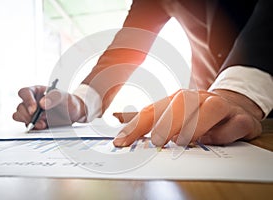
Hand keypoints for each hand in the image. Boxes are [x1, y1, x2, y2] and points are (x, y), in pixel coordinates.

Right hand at [12, 86, 85, 129]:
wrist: (75, 113)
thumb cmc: (68, 101)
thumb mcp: (65, 97)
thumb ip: (54, 97)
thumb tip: (42, 103)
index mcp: (37, 91)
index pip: (24, 92)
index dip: (27, 100)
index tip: (34, 109)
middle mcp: (32, 102)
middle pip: (20, 107)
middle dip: (27, 115)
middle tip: (38, 120)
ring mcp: (32, 113)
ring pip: (19, 116)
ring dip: (28, 122)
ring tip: (42, 124)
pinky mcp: (34, 123)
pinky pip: (28, 126)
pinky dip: (34, 128)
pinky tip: (44, 127)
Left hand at [113, 89, 262, 146]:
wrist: (234, 107)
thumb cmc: (196, 113)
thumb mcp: (169, 113)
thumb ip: (145, 117)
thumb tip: (116, 117)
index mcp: (178, 99)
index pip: (153, 110)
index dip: (136, 126)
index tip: (121, 142)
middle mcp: (199, 99)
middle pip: (181, 103)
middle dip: (166, 121)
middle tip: (157, 140)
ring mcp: (221, 107)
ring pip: (210, 109)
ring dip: (194, 125)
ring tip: (180, 140)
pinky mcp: (241, 119)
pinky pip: (234, 125)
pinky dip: (222, 134)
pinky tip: (211, 140)